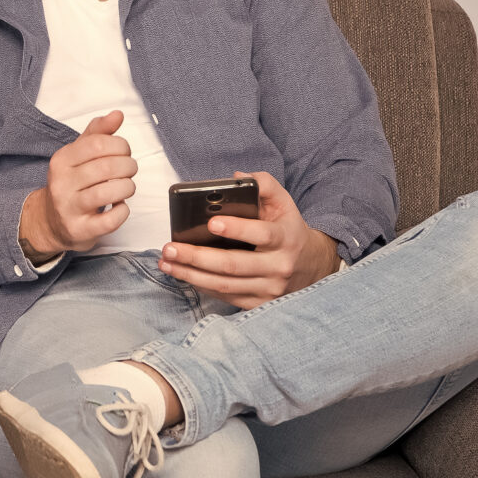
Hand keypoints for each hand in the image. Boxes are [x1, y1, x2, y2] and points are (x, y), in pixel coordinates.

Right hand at [20, 111, 136, 254]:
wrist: (51, 222)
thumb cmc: (71, 184)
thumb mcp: (78, 155)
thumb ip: (98, 133)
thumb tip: (117, 114)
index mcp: (61, 159)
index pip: (99, 143)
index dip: (120, 146)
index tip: (123, 153)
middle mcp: (62, 182)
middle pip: (107, 167)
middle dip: (129, 167)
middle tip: (129, 171)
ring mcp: (69, 208)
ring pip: (110, 192)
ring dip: (127, 188)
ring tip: (125, 188)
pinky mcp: (80, 229)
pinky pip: (110, 220)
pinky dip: (122, 212)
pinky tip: (119, 206)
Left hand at [158, 170, 340, 308]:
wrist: (311, 265)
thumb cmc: (287, 228)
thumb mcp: (283, 202)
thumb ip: (264, 184)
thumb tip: (237, 176)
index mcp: (285, 238)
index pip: (262, 234)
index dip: (237, 229)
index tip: (212, 223)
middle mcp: (279, 266)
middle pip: (234, 264)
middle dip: (198, 257)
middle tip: (170, 247)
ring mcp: (270, 288)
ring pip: (225, 284)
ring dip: (191, 274)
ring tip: (166, 262)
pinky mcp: (260, 302)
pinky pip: (226, 296)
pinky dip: (201, 286)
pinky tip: (182, 274)